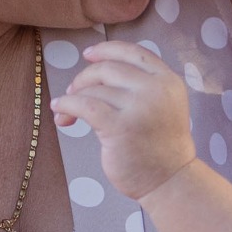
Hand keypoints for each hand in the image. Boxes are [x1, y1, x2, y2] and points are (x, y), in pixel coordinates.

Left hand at [50, 40, 196, 199]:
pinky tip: (60, 112)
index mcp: (168, 80)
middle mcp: (157, 89)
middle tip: (73, 92)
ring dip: (73, 97)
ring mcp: (139, 107)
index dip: (107, 50)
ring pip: (95, 89)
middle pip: (109, 68)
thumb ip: (142, 85)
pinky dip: (67, 106)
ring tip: (66, 112)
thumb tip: (96, 69)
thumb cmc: (160, 146)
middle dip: (85, 77)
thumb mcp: (163, 105)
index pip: (134, 52)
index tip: (88, 54)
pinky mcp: (120, 127)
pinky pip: (85, 106)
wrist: (170, 181)